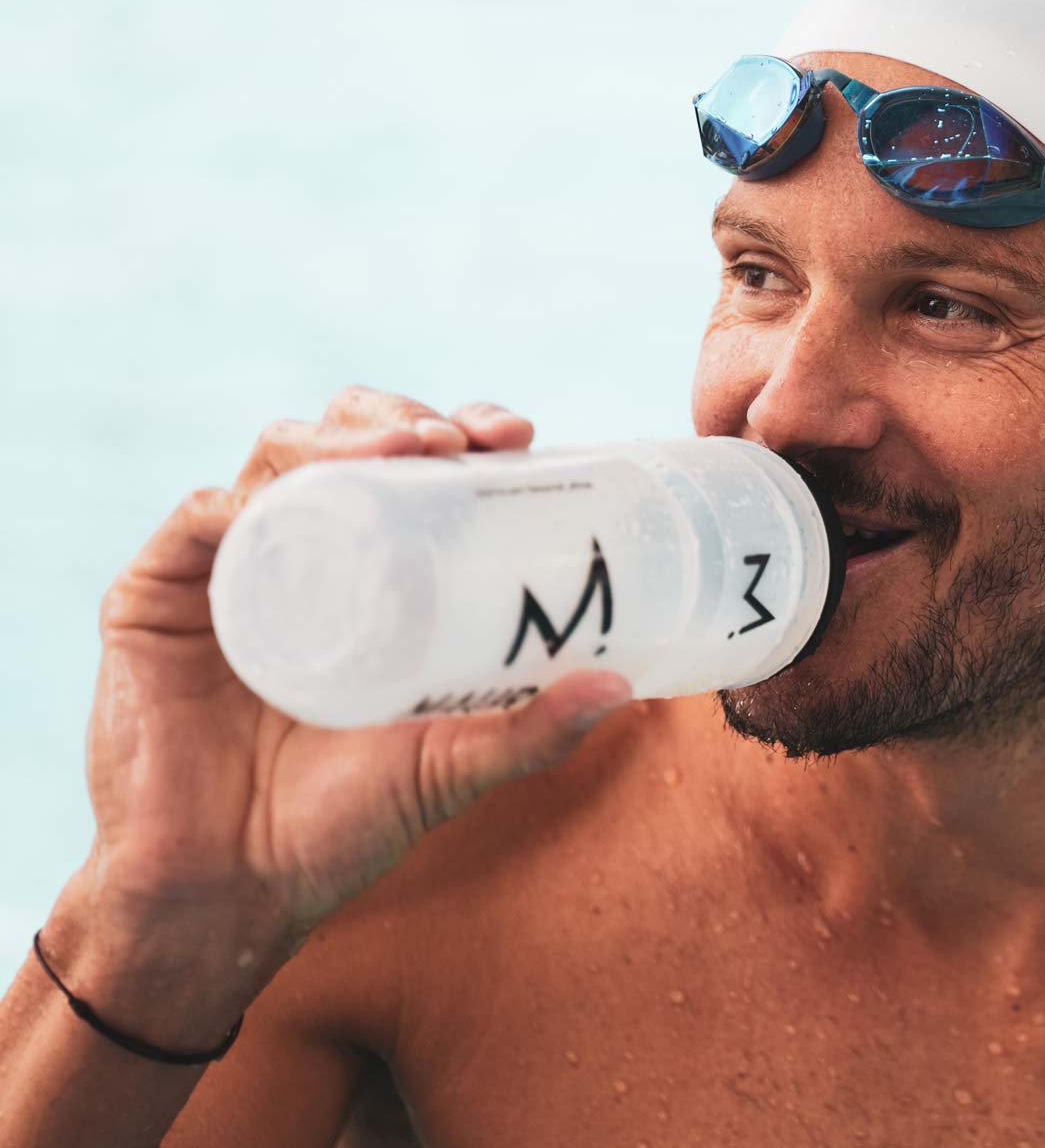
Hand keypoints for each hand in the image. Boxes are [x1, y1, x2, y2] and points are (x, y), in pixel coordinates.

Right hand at [78, 387, 633, 965]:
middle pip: (346, 442)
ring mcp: (227, 568)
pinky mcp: (154, 599)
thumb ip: (531, 731)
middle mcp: (300, 552)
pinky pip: (195, 522)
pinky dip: (243, 496)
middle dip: (407, 420)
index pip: (413, 470)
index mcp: (368, 572)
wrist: (229, 894)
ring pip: (277, 458)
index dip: (463, 434)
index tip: (519, 435)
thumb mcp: (450, 766)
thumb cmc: (340, 826)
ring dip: (343, 436)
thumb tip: (620, 686)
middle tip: (466, 439)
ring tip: (412, 448)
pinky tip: (292, 494)